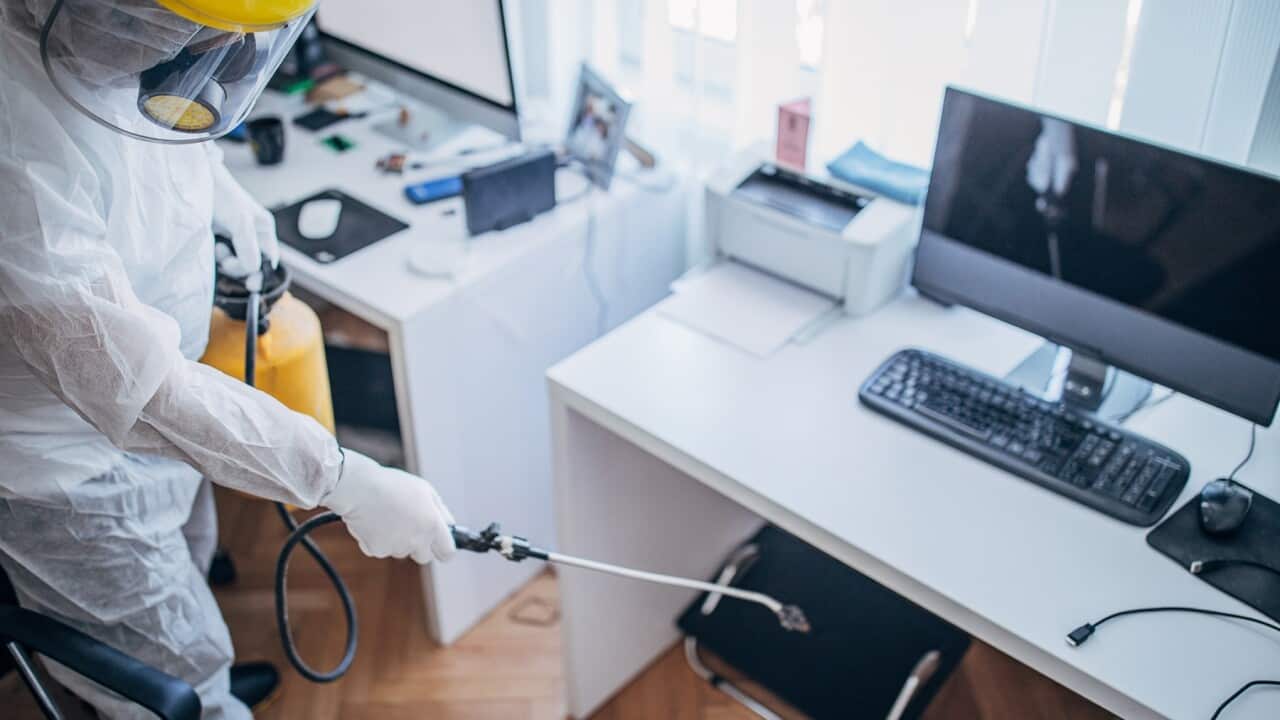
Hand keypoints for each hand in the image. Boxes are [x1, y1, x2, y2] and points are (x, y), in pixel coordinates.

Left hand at [210, 161, 279, 277]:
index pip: (268, 260)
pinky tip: (211, 243)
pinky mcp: (218, 237)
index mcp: (263, 229)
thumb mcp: (240, 222)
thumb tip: (253, 270)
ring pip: (236, 261)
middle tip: (225, 258)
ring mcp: (234, 236)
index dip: (260, 273)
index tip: (250, 285)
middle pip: (252, 263)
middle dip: (239, 265)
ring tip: (216, 245)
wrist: (194, 179)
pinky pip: (222, 256)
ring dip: (226, 260)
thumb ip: (249, 248)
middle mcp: (252, 234)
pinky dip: (216, 255)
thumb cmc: (221, 194)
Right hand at [321, 449, 456, 563]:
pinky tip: (373, 522)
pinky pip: (381, 550)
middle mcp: (417, 539)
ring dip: (397, 540)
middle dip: (419, 546)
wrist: (359, 487)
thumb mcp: (425, 491)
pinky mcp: (377, 550)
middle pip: (424, 556)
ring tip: (387, 516)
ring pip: (401, 551)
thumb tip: (449, 527)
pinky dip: (377, 540)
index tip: (439, 546)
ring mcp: (396, 547)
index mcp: (432, 525)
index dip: (443, 549)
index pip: (447, 552)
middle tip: (408, 526)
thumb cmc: (392, 485)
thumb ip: (440, 512)